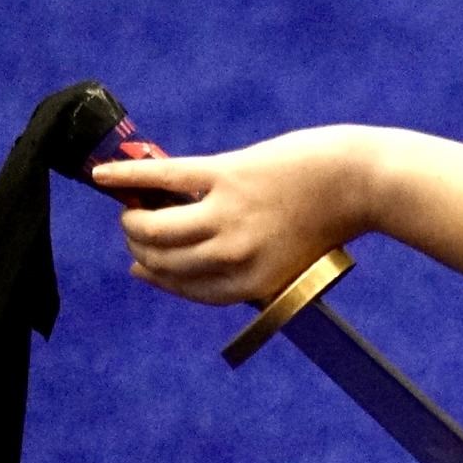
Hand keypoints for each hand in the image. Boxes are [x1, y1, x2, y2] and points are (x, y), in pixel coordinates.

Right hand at [87, 126, 390, 307]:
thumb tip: (195, 264)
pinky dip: (127, 176)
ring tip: (130, 208)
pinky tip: (102, 176)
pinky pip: (162, 178)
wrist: (361, 181)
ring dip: (133, 218)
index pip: (187, 288)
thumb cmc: (329, 221)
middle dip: (140, 247)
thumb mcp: (292, 262)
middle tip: (135, 230)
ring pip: (155, 226)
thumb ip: (247, 269)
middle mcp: (236, 256)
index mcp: (253, 284)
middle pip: (163, 260)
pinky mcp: (225, 174)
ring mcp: (228, 215)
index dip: (159, 277)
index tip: (142, 267)